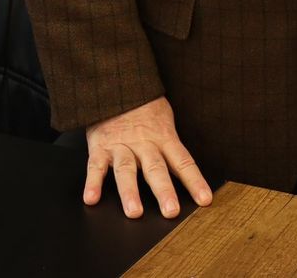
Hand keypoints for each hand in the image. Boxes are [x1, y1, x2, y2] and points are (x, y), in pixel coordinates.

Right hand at [83, 97, 213, 218]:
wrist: (116, 84)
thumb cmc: (144, 106)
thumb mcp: (164, 119)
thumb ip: (171, 144)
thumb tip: (185, 171)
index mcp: (164, 137)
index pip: (183, 161)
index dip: (194, 181)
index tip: (204, 199)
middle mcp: (144, 143)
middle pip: (156, 168)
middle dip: (164, 191)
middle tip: (171, 211)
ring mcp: (121, 145)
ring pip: (126, 169)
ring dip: (130, 191)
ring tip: (134, 211)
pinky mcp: (100, 146)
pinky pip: (95, 166)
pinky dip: (93, 183)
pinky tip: (91, 198)